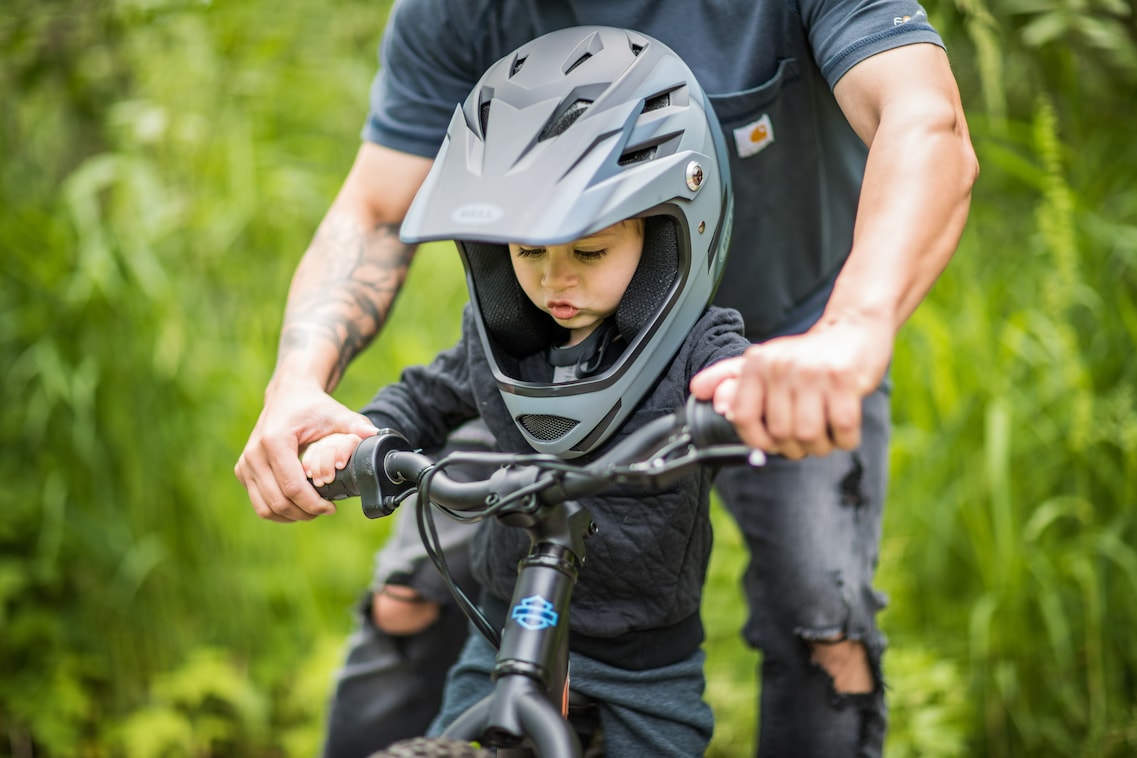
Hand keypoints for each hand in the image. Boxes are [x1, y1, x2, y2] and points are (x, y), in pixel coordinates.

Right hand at [234, 378, 377, 521]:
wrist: (288, 395)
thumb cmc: (313, 406)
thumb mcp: (337, 414)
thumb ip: (356, 426)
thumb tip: (376, 436)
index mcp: (274, 441)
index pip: (293, 487)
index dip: (314, 504)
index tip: (332, 508)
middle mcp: (254, 453)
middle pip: (278, 501)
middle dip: (305, 513)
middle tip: (325, 510)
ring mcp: (245, 463)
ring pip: (265, 508)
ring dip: (291, 515)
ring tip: (313, 510)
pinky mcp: (242, 470)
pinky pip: (259, 503)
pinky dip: (278, 511)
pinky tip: (298, 506)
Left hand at [690, 315, 891, 457]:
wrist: (853, 329)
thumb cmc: (807, 357)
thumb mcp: (765, 362)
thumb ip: (729, 377)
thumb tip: (697, 390)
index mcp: (757, 364)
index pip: (741, 417)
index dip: (755, 439)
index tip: (770, 441)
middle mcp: (781, 366)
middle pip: (779, 433)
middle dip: (795, 447)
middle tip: (806, 436)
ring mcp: (813, 372)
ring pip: (808, 436)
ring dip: (820, 446)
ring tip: (824, 433)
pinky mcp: (844, 379)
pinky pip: (841, 430)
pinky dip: (844, 439)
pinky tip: (843, 429)